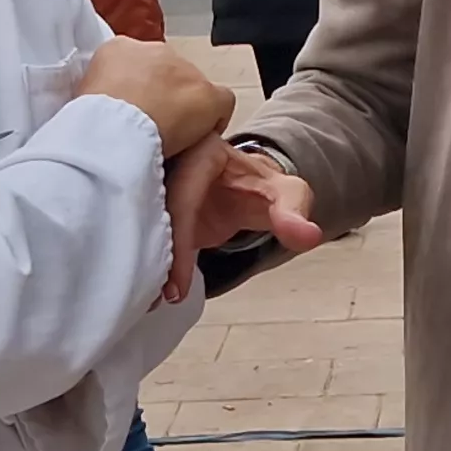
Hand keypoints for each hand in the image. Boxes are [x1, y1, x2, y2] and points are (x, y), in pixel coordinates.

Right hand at [79, 36, 234, 152]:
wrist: (111, 127)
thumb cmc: (88, 120)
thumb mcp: (83, 95)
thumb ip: (103, 89)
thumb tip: (113, 103)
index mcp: (118, 48)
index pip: (137, 65)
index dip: (140, 90)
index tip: (135, 111)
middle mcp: (154, 50)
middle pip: (168, 74)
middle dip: (163, 97)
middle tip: (153, 126)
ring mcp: (184, 69)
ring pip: (192, 89)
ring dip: (184, 109)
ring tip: (171, 136)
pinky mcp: (206, 92)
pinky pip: (222, 102)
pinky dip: (215, 119)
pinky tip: (198, 139)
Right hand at [155, 138, 322, 304]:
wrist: (249, 189)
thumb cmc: (265, 189)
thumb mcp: (287, 194)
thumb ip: (294, 212)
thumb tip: (309, 236)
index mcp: (202, 150)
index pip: (184, 195)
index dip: (180, 242)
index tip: (177, 286)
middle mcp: (172, 160)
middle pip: (152, 207)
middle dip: (153, 254)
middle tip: (157, 297)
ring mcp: (158, 182)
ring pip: (142, 221)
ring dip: (145, 261)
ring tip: (151, 300)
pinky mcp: (153, 205)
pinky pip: (143, 230)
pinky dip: (146, 260)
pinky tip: (148, 291)